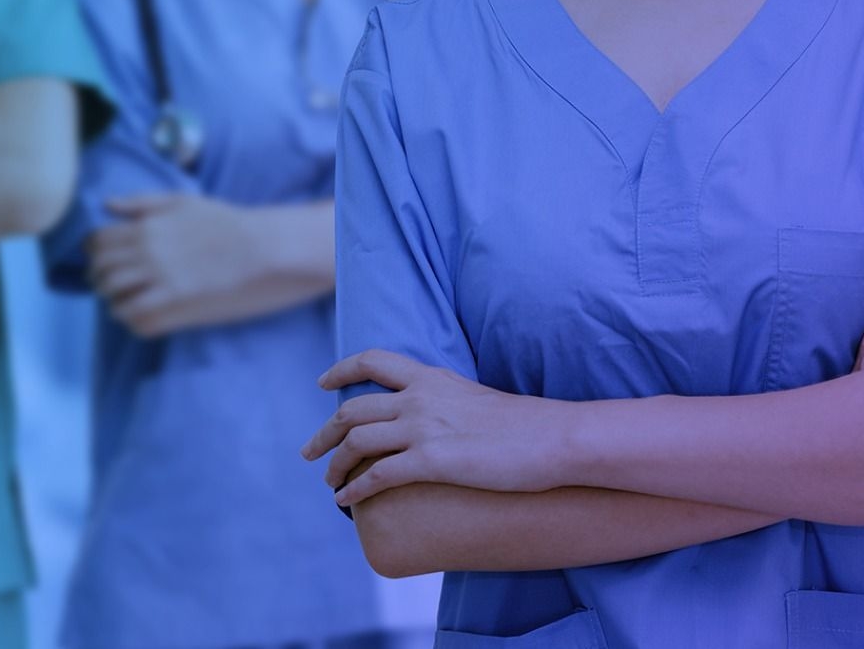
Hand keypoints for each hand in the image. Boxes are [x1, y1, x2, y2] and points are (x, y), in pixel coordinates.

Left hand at [86, 195, 264, 337]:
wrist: (259, 250)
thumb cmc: (225, 223)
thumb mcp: (182, 202)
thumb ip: (142, 203)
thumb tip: (108, 205)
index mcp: (145, 228)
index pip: (98, 242)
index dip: (94, 252)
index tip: (101, 258)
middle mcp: (145, 255)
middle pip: (102, 271)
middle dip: (101, 278)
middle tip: (111, 282)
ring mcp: (158, 282)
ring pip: (114, 298)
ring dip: (115, 300)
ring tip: (126, 300)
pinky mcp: (173, 305)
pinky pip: (135, 318)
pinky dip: (131, 318)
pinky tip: (140, 314)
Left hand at [301, 350, 566, 506]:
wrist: (554, 439)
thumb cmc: (526, 426)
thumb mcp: (476, 399)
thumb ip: (448, 403)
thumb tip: (437, 420)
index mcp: (431, 378)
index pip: (373, 361)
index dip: (341, 370)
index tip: (323, 383)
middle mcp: (419, 398)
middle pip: (351, 409)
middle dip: (324, 432)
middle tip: (309, 452)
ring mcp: (423, 428)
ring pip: (356, 442)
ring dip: (334, 465)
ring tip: (329, 482)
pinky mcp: (431, 461)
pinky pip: (376, 475)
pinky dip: (354, 489)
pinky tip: (346, 502)